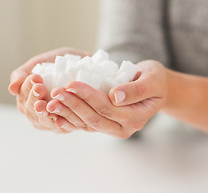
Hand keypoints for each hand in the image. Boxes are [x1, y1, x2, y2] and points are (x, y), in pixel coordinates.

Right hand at [8, 47, 89, 132]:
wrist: (90, 65)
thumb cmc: (63, 63)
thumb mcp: (41, 62)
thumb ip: (23, 73)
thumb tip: (11, 88)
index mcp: (28, 97)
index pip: (22, 95)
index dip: (27, 88)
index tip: (35, 78)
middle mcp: (38, 111)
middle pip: (30, 110)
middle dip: (34, 99)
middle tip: (40, 87)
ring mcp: (51, 121)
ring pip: (43, 120)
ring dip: (44, 111)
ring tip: (46, 102)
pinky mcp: (68, 127)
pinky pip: (62, 127)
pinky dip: (60, 122)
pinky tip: (59, 118)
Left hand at [47, 60, 168, 137]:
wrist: (157, 87)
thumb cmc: (155, 80)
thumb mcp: (152, 79)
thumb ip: (136, 89)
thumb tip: (114, 96)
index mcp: (136, 117)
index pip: (108, 108)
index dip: (88, 96)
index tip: (71, 83)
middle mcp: (125, 128)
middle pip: (94, 119)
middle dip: (73, 106)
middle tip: (55, 93)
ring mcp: (115, 129)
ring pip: (88, 124)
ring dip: (68, 113)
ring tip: (50, 102)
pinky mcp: (106, 125)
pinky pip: (87, 124)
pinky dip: (71, 119)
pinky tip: (56, 113)